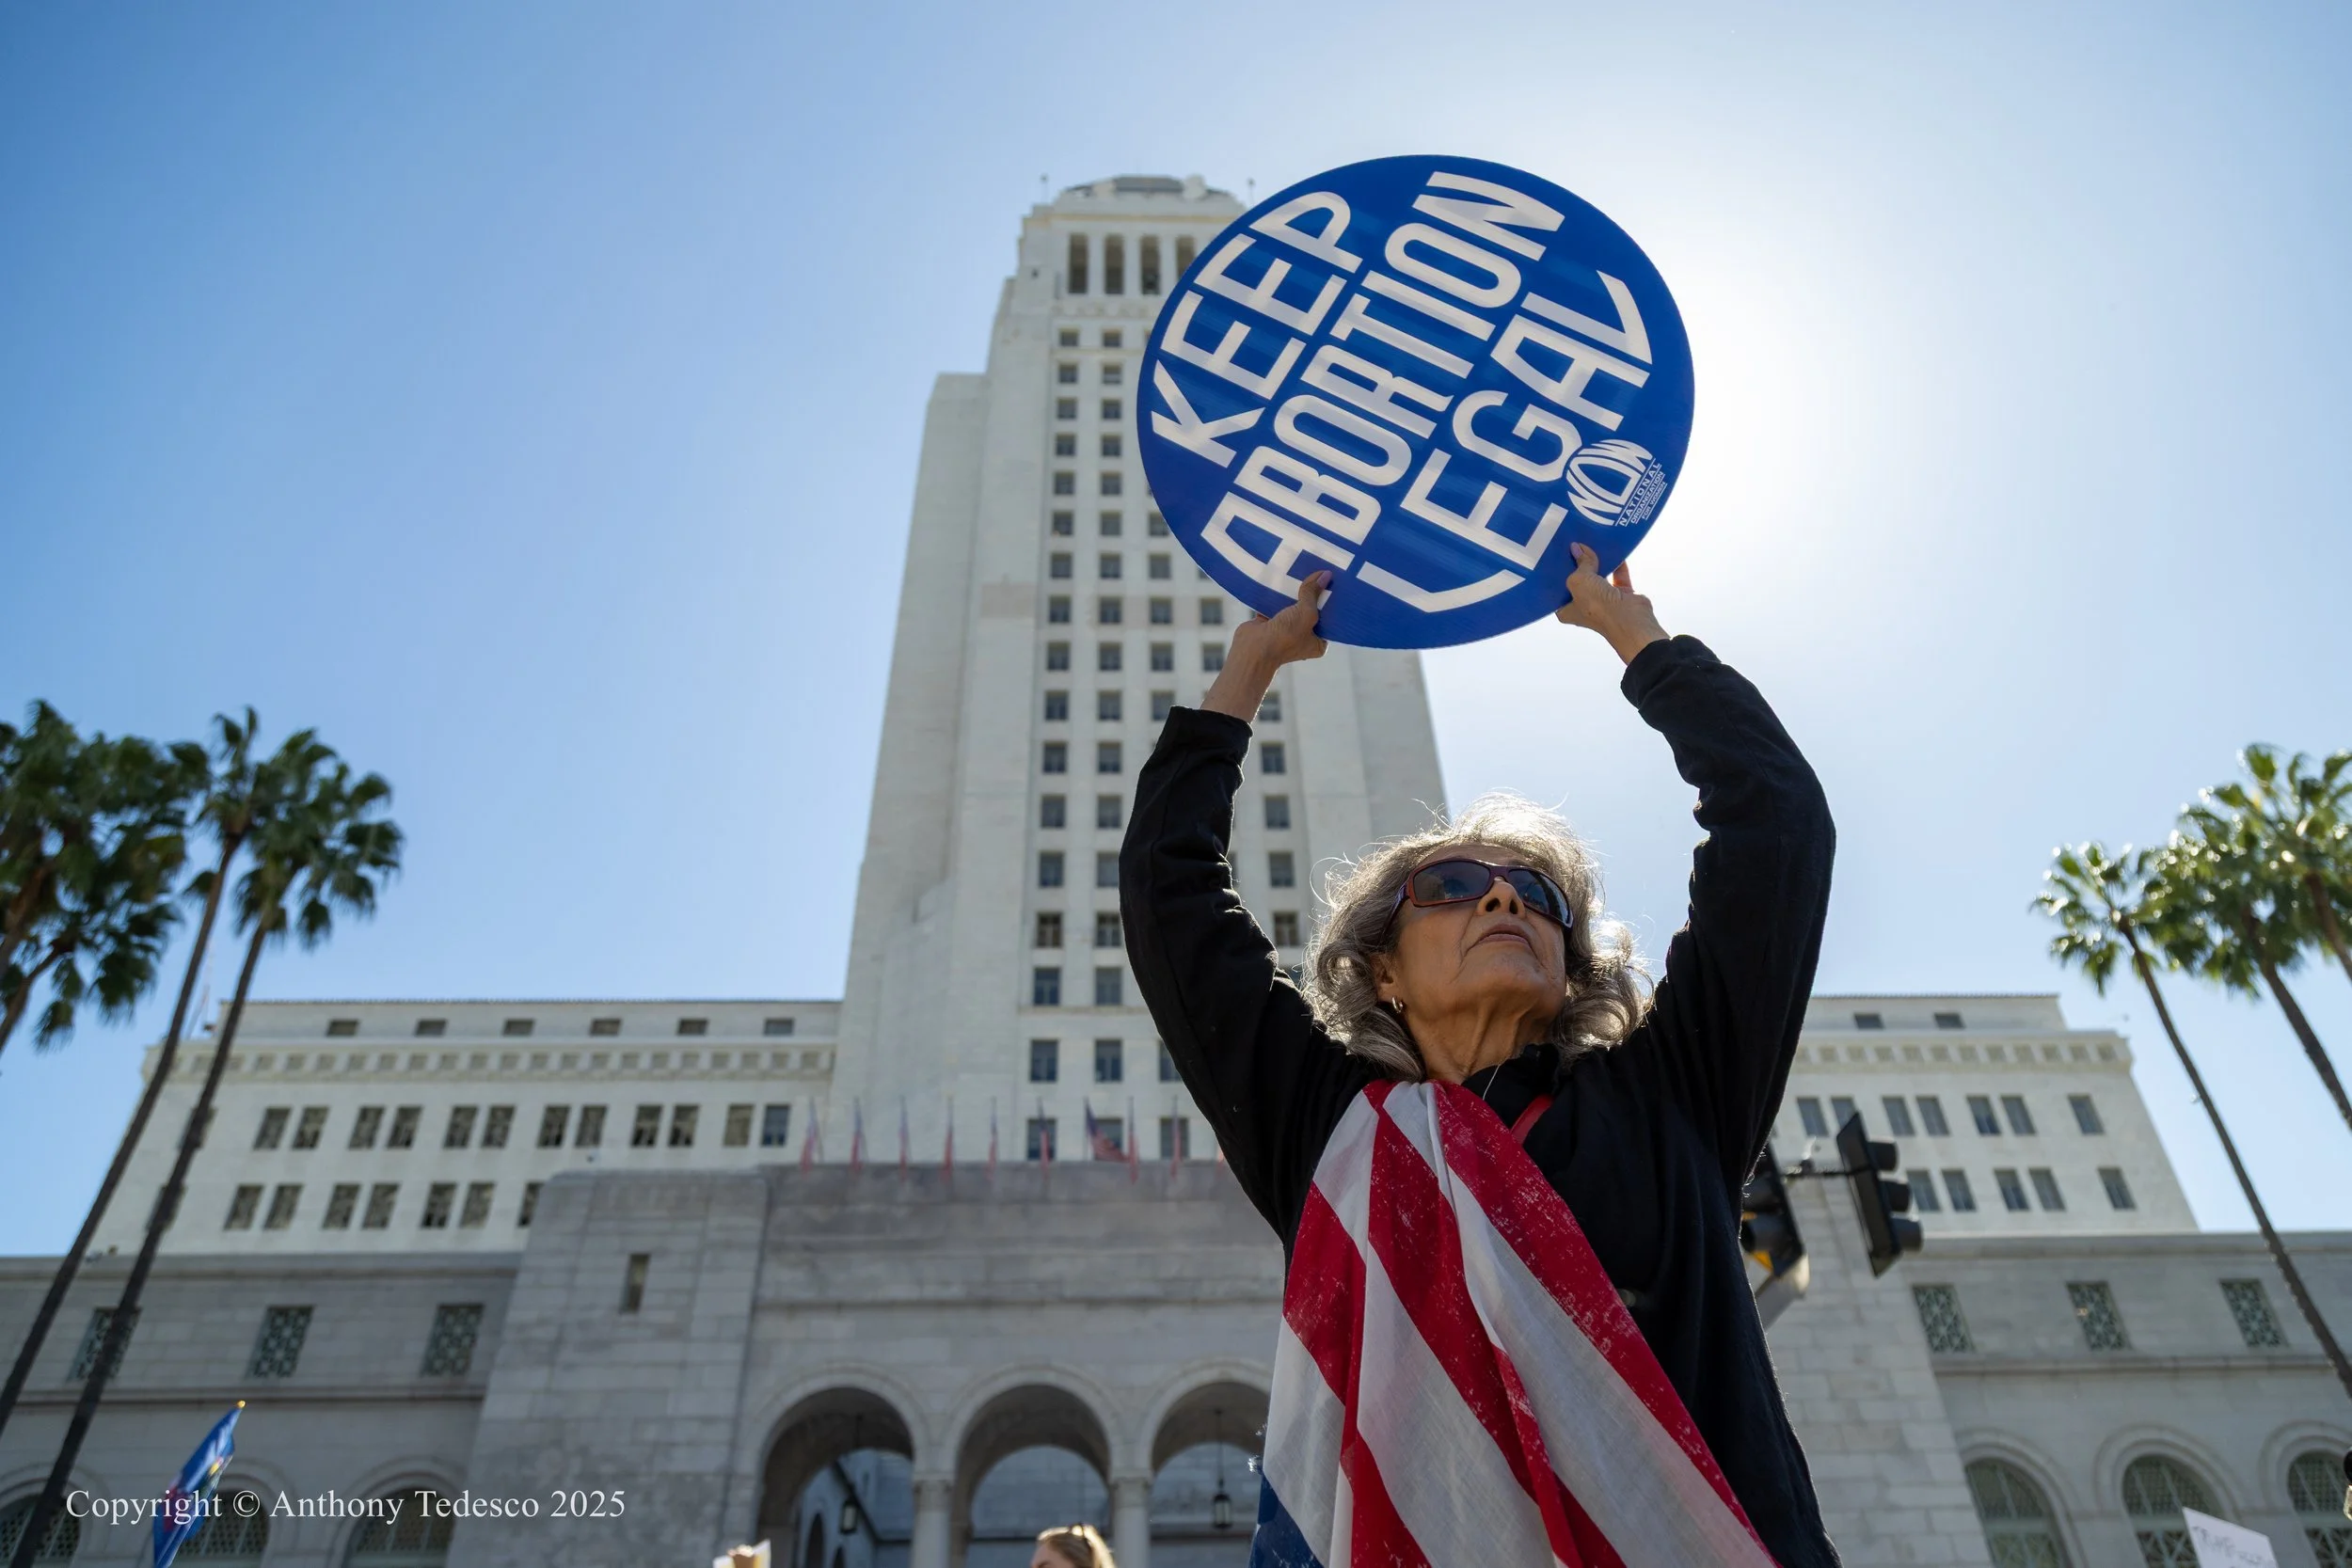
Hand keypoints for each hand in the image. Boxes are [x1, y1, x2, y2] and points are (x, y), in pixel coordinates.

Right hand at [1201, 571, 1327, 720]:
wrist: (1252, 649)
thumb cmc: (1285, 638)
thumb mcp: (1305, 613)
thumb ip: (1312, 594)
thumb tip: (1324, 575)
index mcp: (1317, 642)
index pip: (1329, 619)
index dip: (1331, 602)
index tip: (1335, 583)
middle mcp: (1302, 637)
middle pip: (1310, 610)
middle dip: (1312, 593)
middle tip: (1319, 571)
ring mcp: (1284, 630)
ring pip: (1292, 606)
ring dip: (1294, 592)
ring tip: (1301, 569)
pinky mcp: (1269, 622)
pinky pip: (1275, 604)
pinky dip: (1276, 593)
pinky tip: (1280, 577)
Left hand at [1555, 543, 1667, 664]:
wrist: (1630, 619)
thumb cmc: (1597, 605)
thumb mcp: (1580, 581)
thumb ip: (1580, 563)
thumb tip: (1578, 548)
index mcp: (1567, 610)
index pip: (1557, 589)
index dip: (1556, 573)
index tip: (1556, 554)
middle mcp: (1584, 606)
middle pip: (1579, 580)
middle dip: (1578, 563)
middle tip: (1574, 542)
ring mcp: (1603, 601)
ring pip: (1599, 576)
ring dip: (1598, 561)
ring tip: (1592, 541)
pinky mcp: (1621, 595)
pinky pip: (1618, 575)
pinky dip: (1617, 564)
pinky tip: (1613, 549)